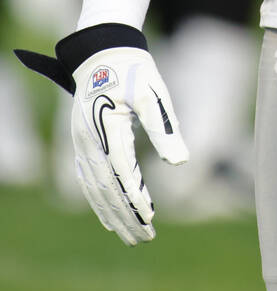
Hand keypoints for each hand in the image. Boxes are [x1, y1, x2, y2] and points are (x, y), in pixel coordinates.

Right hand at [16, 24, 187, 244]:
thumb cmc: (134, 71)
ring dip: (112, 214)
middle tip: (144, 239)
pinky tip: (109, 216)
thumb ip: (164, 128)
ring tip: (131, 236)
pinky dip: (98, 200)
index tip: (151, 218)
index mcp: (107, 127)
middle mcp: (89, 139)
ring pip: (95, 188)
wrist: (104, 51)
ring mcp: (82, 142)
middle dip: (124, 216)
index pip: (122, 171)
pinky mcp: (82, 142)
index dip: (136, 196)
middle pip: (106, 188)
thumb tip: (180, 162)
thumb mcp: (153, 94)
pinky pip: (87, 179)